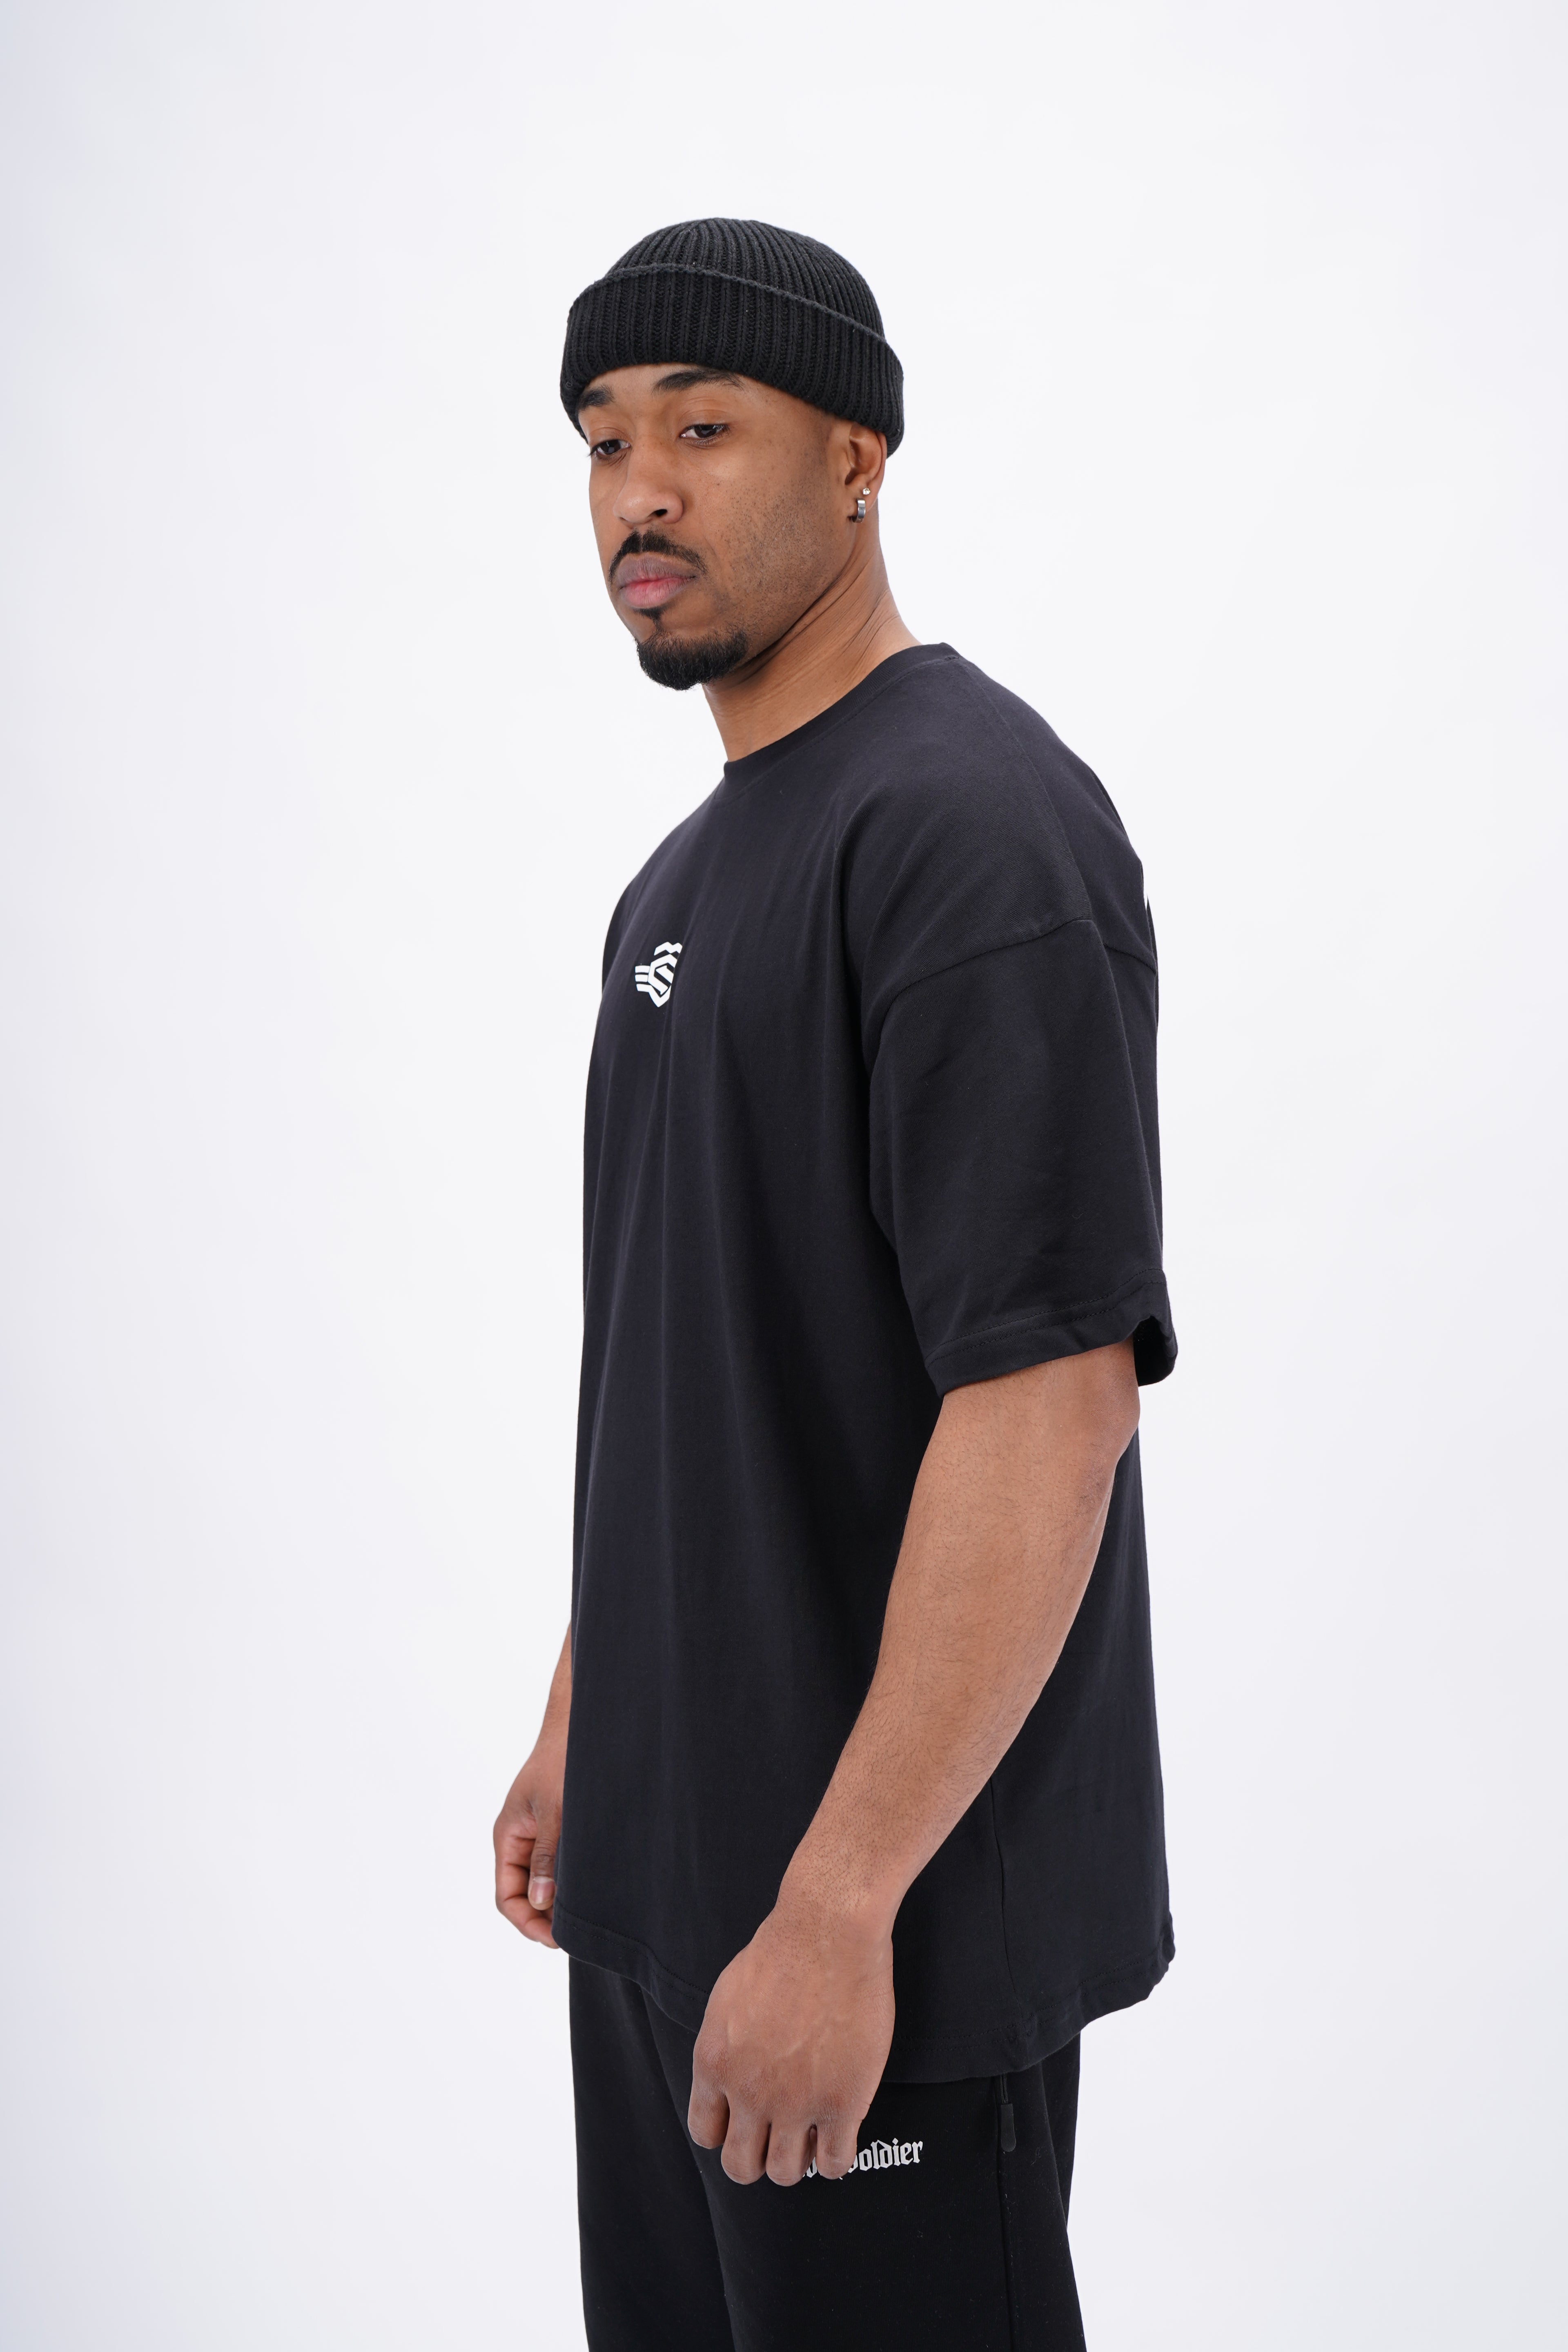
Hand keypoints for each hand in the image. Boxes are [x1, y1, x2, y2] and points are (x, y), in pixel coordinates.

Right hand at [493, 1628, 570, 1948]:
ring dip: (558, 1901)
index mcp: (508, 1837)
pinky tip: (592, 1890)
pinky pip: (556, 1865)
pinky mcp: (557, 1829)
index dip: (527, 1922)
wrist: (580, 1726)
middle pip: (523, 1894)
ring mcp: (538, 1835)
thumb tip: (542, 1901)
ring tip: (587, 1916)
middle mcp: (519, 1840)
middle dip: (544, 1918)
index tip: (555, 1938)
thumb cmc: (562, 1762)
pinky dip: (568, 1882)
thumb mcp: (555, 1812)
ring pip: (541, 1882)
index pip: (506, 1896)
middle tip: (575, 1935)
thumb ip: (546, 1856)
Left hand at [688, 1886, 894, 2185]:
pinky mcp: (842, 2103)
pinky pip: (833, 2162)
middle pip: (740, 2165)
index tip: (746, 2123)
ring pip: (785, 2172)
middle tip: (777, 2136)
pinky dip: (833, 2158)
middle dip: (758, 2156)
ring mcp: (795, 2103)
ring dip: (796, 2159)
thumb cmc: (782, 1952)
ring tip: (810, 2135)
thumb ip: (726, 2048)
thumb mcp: (728, 2001)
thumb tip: (731, 2075)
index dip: (727, 2132)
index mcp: (715, 2064)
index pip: (705, 2133)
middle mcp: (748, 2092)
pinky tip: (839, 2134)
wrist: (827, 1932)